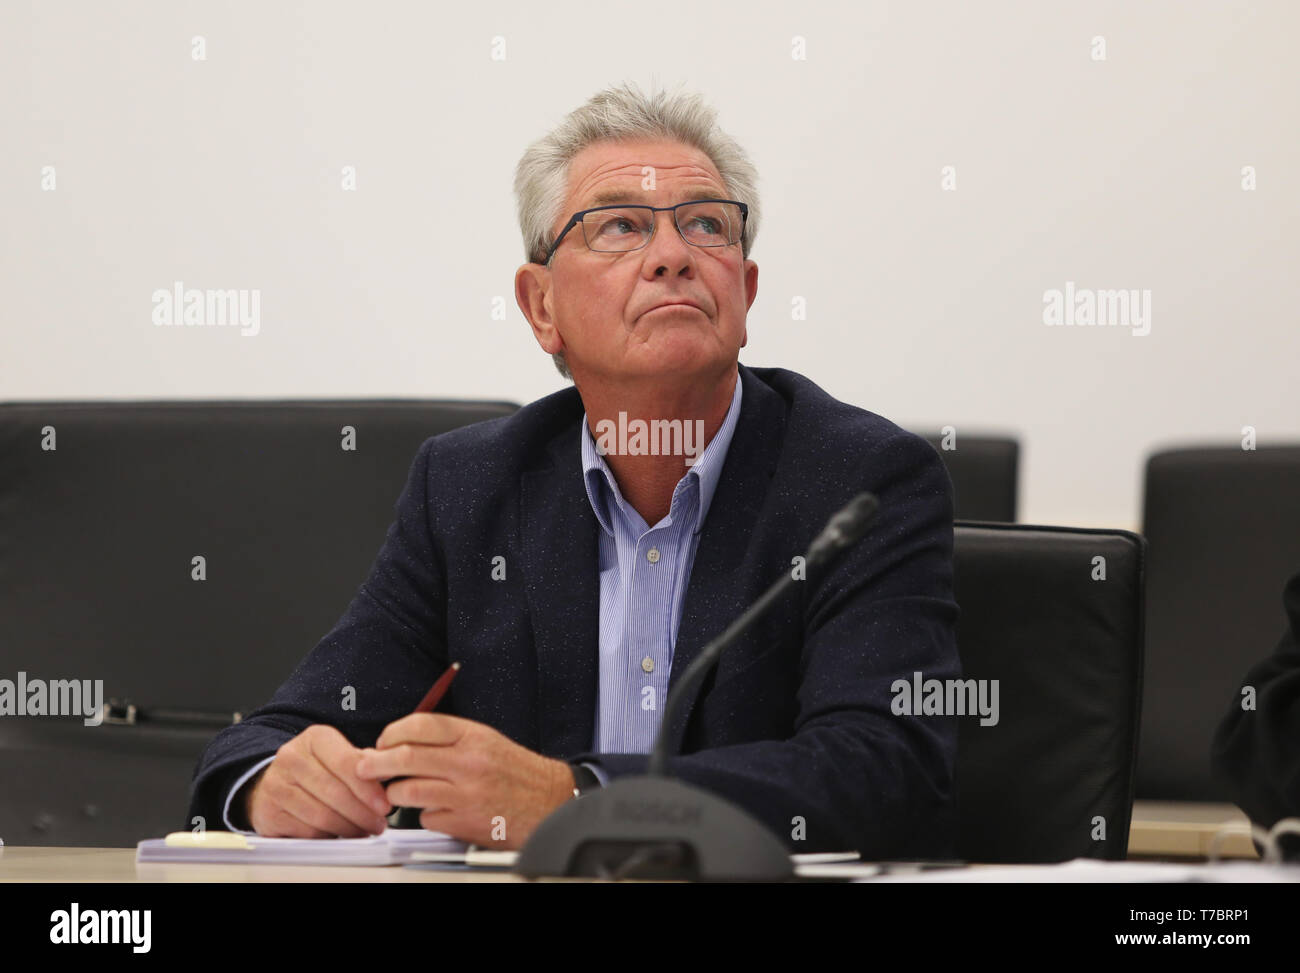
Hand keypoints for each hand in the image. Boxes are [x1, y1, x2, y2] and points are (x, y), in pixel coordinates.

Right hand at [244, 724, 392, 836]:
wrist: (273, 781)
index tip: (384, 805)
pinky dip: (329, 837)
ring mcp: (276, 785)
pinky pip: (306, 831)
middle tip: (379, 824)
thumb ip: (363, 762)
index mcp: (315, 738)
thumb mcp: (338, 754)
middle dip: (362, 813)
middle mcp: (292, 757)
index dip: (368, 788)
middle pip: (334, 792)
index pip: (346, 762)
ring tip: (364, 831)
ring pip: (321, 815)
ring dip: (349, 828)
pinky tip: (341, 835)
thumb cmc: (315, 768)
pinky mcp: (269, 812)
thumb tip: (388, 770)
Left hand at [355, 714, 574, 849]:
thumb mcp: (485, 740)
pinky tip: (437, 810)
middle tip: (364, 768)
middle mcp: (468, 762)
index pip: (419, 726)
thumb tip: (401, 741)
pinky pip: (426, 818)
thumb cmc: (515, 770)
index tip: (382, 741)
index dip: (392, 733)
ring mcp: (465, 795)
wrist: (549, 801)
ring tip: (399, 792)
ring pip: (408, 791)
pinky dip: (425, 815)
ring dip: (395, 793)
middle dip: (376, 763)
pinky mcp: (464, 823)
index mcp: (473, 735)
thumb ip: (447, 738)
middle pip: (405, 758)